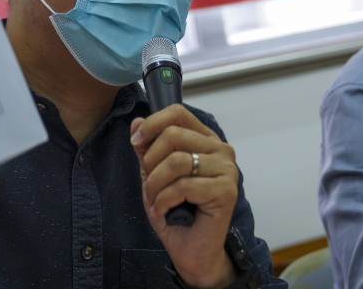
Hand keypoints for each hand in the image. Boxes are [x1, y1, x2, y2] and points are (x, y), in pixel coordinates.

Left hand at [131, 104, 238, 288]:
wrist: (191, 250)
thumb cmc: (175, 211)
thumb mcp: (153, 174)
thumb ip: (147, 148)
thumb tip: (137, 122)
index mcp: (205, 140)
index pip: (178, 113)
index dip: (152, 124)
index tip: (136, 142)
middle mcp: (220, 150)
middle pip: (173, 135)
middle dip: (151, 161)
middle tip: (149, 184)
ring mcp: (227, 169)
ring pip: (176, 161)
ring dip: (155, 184)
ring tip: (155, 199)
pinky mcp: (226, 191)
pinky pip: (183, 185)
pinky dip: (164, 199)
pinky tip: (164, 209)